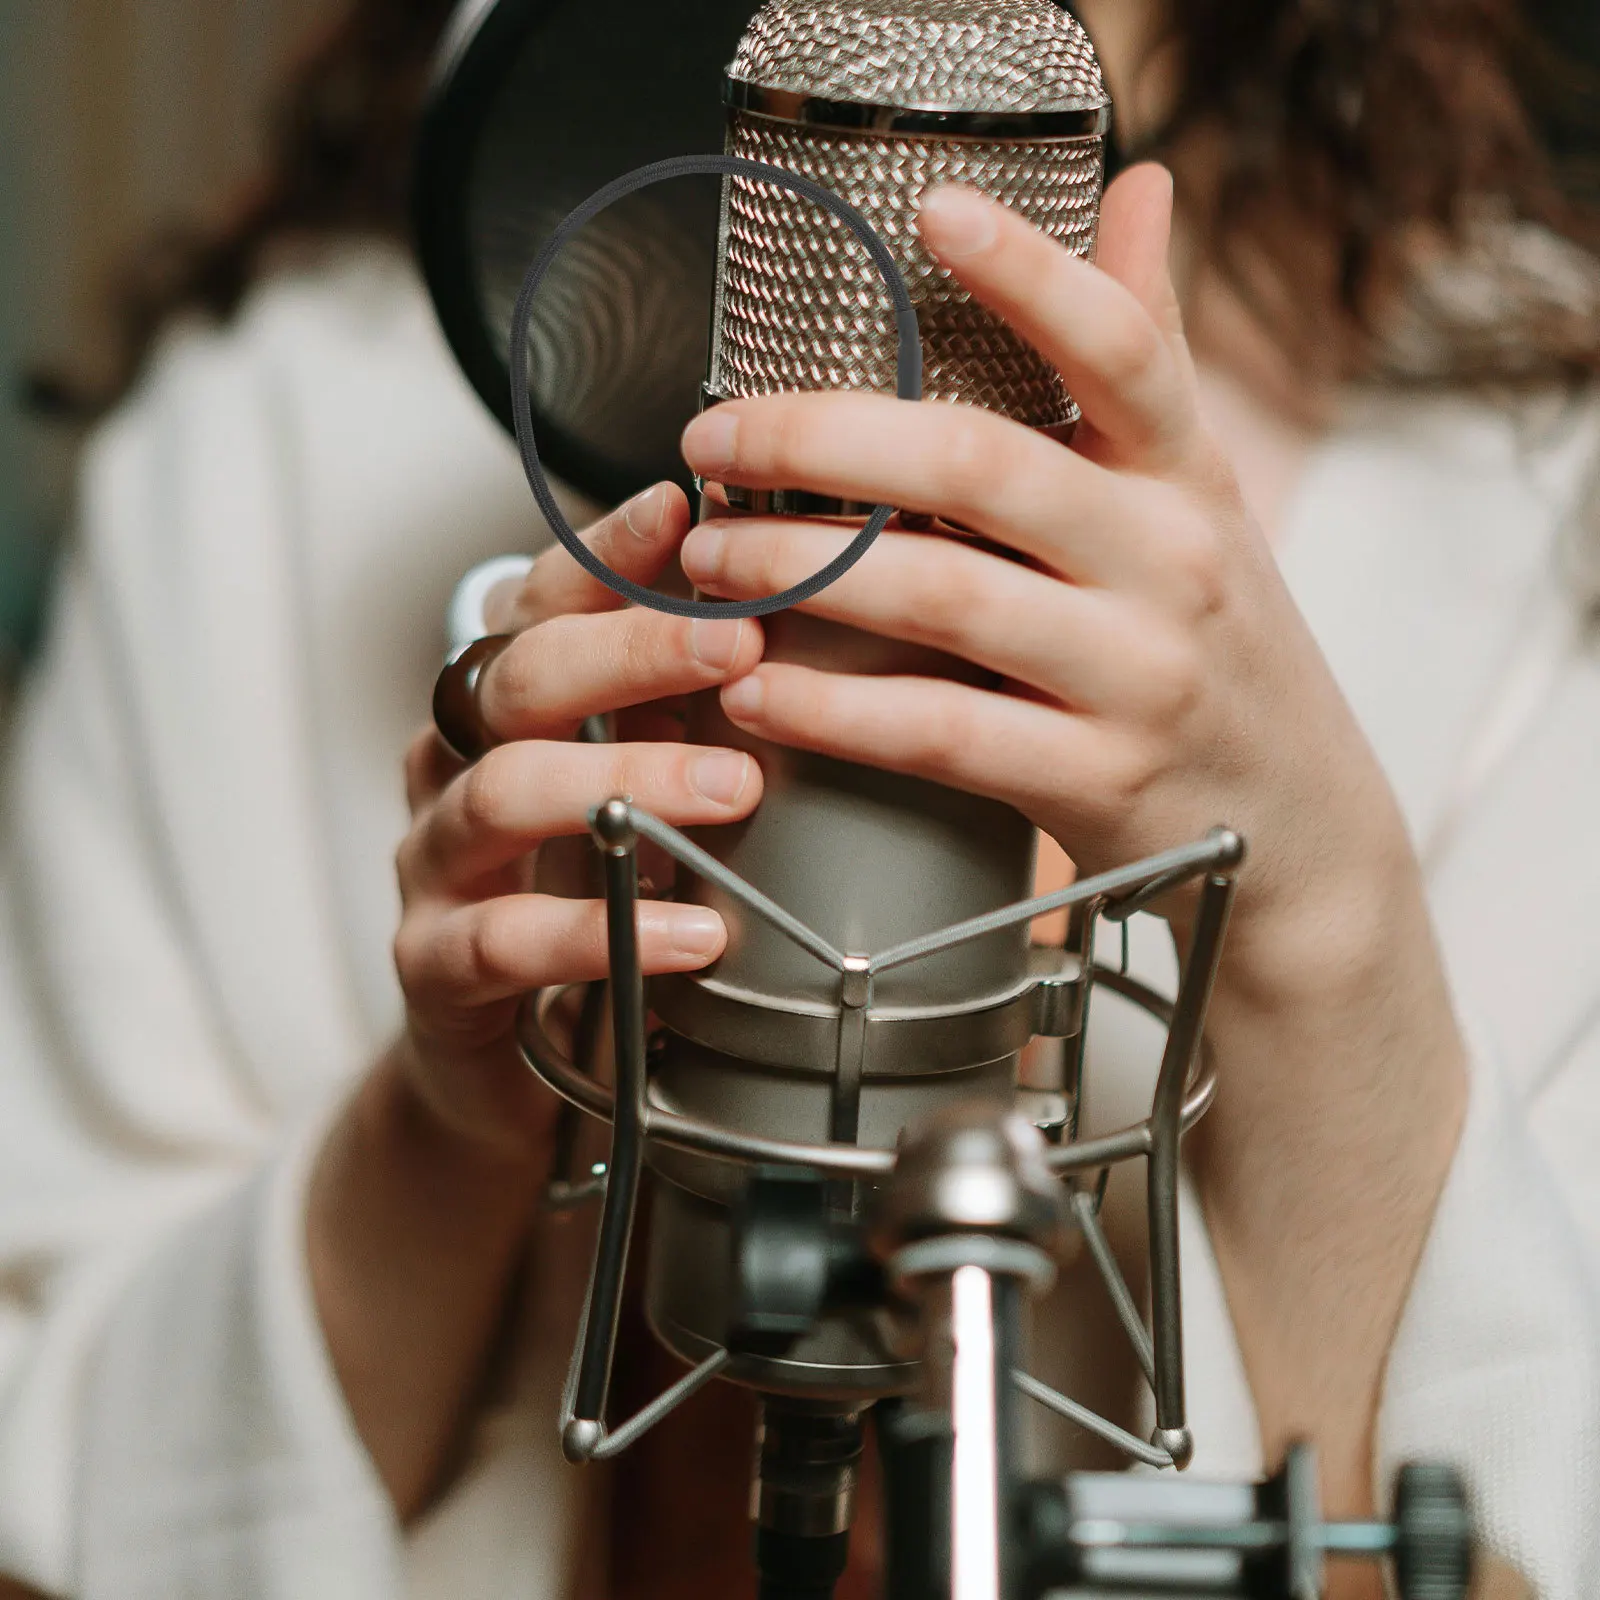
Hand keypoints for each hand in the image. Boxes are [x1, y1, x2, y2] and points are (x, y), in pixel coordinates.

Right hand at [390, 485, 764, 1161]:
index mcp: (511, 701)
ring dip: (625, 780)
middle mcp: (458, 760)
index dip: (609, 554)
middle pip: (522, 674)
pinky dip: (603, 933)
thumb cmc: (592, 892)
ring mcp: (439, 860)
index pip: (545, 597)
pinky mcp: (434, 964)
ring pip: (506, 793)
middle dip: (630, 649)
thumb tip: (805, 615)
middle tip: (740, 644)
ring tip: (735, 790)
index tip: (687, 512)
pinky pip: (504, 940)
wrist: (513, 1059)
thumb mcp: (642, 780)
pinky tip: (694, 935)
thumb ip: (689, 707)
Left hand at [678, 165, 1409, 988]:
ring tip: (708, 560)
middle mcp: (1169, 561)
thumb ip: (1151, 355)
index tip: (931, 209)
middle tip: (712, 437)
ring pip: (941, 596)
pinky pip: (941, 733)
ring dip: (802, 570)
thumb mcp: (1202, 498)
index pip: (1121, 346)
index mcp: (1186, 477)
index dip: (1030, 273)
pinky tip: (757, 693)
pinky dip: (835, 711)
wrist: (1300, 826)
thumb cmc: (1219, 646)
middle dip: (822, 440)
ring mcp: (1137, 674)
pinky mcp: (1098, 778)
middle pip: (980, 464)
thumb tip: (1139, 187)